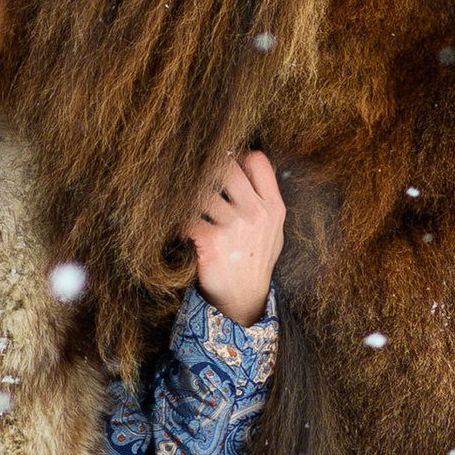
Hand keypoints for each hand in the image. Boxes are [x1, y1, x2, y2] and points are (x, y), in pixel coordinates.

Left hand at [181, 147, 284, 324]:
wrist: (244, 299)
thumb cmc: (255, 261)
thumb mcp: (273, 231)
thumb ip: (264, 200)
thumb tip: (248, 164)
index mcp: (273, 207)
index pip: (257, 161)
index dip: (238, 156)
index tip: (225, 162)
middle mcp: (256, 213)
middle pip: (226, 167)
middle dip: (207, 170)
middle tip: (196, 177)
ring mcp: (235, 226)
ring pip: (201, 191)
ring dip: (189, 197)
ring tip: (185, 203)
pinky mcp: (213, 241)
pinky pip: (188, 217)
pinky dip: (181, 222)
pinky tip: (184, 230)